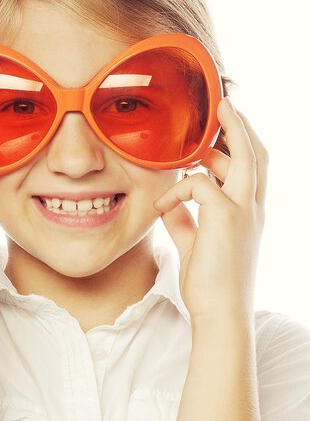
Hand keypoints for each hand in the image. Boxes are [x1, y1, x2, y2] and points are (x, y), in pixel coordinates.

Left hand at [152, 98, 268, 325]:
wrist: (219, 314)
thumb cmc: (209, 283)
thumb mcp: (194, 245)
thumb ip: (185, 222)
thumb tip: (169, 205)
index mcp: (247, 214)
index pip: (251, 170)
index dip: (240, 146)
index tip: (220, 132)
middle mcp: (252, 208)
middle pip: (258, 154)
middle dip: (243, 126)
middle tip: (225, 105)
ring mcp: (244, 210)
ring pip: (245, 155)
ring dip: (227, 133)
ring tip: (211, 117)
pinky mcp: (227, 217)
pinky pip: (199, 184)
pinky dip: (178, 190)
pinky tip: (162, 206)